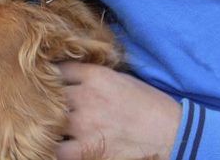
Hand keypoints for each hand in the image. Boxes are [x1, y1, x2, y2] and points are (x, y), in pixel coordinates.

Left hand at [57, 62, 181, 159]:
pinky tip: (56, 145)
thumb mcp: (121, 78)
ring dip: (48, 123)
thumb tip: (72, 74)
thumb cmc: (150, 104)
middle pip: (49, 93)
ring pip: (48, 120)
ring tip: (50, 125)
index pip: (59, 69)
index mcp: (95, 76)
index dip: (53, 76)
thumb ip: (93, 75)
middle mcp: (85, 96)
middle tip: (47, 104)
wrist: (172, 133)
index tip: (51, 82)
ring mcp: (84, 123)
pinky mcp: (88, 149)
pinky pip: (57, 150)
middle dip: (47, 99)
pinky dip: (54, 149)